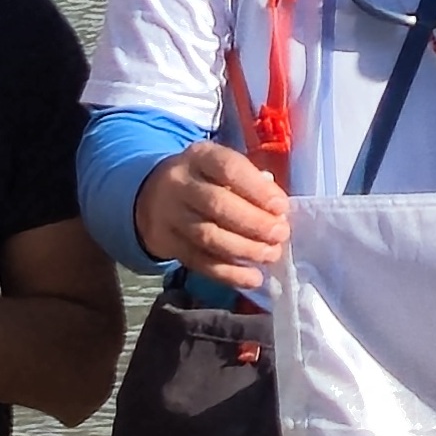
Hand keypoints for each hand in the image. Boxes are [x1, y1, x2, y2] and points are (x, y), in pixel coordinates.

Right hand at [137, 142, 293, 282]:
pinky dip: (228, 273)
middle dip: (254, 223)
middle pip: (216, 204)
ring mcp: (170, 215)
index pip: (228, 168)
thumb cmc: (205, 180)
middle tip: (280, 234)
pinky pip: (199, 262)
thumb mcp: (221, 168)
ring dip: (244, 249)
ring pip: (208, 236)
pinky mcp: (168, 244)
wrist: (154, 196)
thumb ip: (250, 182)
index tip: (281, 207)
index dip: (257, 189)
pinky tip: (252, 278)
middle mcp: (180, 183)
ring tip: (270, 255)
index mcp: (200, 157)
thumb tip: (277, 211)